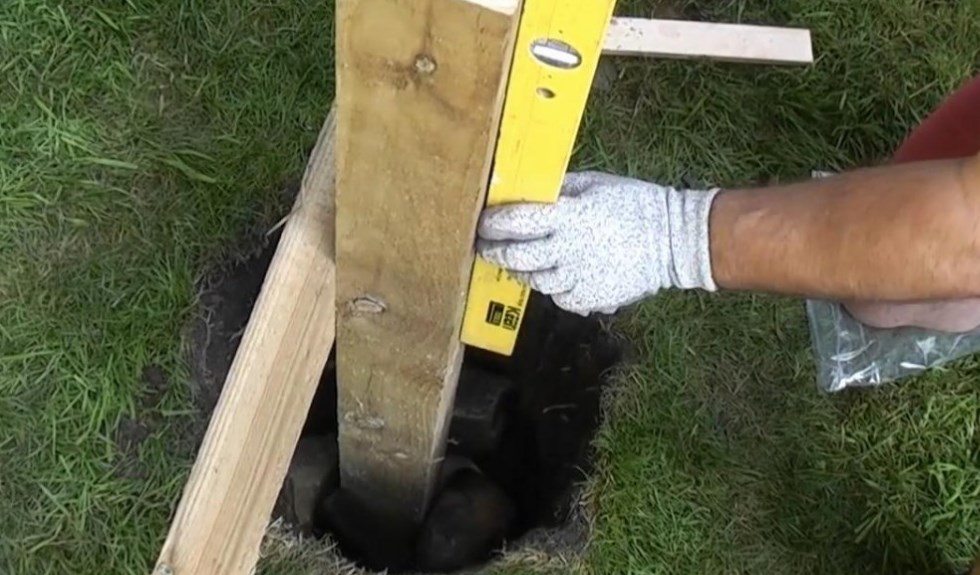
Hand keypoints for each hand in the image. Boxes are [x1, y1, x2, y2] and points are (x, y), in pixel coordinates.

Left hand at [476, 171, 718, 315]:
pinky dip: (552, 287)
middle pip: (517, 257)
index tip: (483, 223)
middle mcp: (569, 249)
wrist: (674, 240)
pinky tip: (556, 275)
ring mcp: (579, 277)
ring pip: (534, 281)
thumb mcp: (595, 184)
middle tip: (486, 247)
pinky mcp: (590, 298)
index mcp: (570, 216)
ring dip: (521, 270)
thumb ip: (559, 191)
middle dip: (494, 252)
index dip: (493, 224)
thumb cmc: (635, 203)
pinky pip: (558, 297)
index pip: (517, 221)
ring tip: (518, 261)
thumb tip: (527, 192)